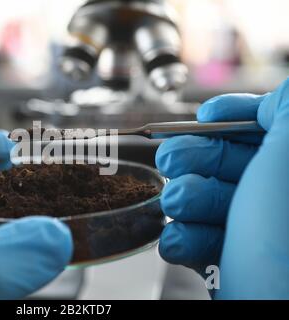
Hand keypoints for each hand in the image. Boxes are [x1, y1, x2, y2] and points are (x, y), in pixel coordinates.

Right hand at [156, 77, 288, 298]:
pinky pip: (199, 236)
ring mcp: (255, 231)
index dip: (237, 115)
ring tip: (175, 206)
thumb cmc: (284, 246)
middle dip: (195, 158)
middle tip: (170, 160)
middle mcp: (278, 200)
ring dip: (185, 200)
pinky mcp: (230, 260)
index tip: (206, 115)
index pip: (270, 127)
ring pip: (209, 200)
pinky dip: (183, 237)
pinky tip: (180, 241)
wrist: (271, 313)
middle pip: (231, 162)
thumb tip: (279, 94)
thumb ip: (288, 110)